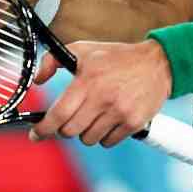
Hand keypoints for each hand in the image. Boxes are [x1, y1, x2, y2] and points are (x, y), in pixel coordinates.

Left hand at [29, 39, 171, 147]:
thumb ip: (52, 61)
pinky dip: (103, 136)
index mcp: (87, 81)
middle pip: (70, 131)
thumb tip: (37, 80)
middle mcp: (103, 99)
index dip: (43, 128)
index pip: (59, 114)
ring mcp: (119, 113)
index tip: (36, 134)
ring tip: (92, 115)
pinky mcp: (133, 123)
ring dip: (84, 132)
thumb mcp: (82, 49)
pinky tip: (107, 120)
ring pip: (88, 139)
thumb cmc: (116, 57)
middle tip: (68, 119)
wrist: (156, 64)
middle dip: (64, 128)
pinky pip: (108, 142)